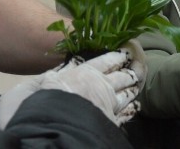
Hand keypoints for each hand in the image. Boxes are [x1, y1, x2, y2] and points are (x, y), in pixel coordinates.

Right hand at [0, 40, 145, 128]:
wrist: (47, 128)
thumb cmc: (39, 102)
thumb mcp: (40, 81)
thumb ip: (56, 72)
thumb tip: (65, 65)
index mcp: (86, 72)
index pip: (107, 60)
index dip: (118, 55)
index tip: (126, 51)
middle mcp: (101, 86)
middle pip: (124, 75)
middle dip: (134, 69)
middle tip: (139, 65)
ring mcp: (108, 104)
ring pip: (128, 93)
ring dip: (133, 89)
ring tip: (136, 85)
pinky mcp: (109, 122)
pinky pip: (125, 114)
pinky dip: (131, 109)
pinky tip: (134, 107)